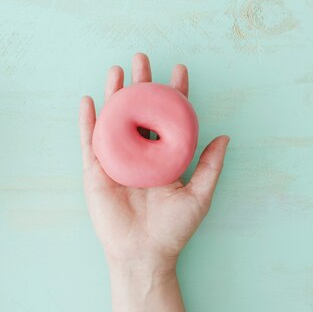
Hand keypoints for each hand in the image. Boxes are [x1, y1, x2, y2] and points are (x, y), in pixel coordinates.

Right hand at [79, 53, 228, 273]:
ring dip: (113, 94)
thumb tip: (225, 136)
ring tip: (116, 70)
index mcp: (162, 157)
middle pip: (137, 110)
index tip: (178, 70)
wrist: (143, 253)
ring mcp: (115, 160)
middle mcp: (138, 154)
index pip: (167, 117)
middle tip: (141, 58)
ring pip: (112, 119)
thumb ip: (209, 166)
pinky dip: (87, 120)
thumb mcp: (199, 196)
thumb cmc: (172, 230)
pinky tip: (89, 100)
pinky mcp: (95, 171)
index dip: (172, 94)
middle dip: (140, 83)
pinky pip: (89, 141)